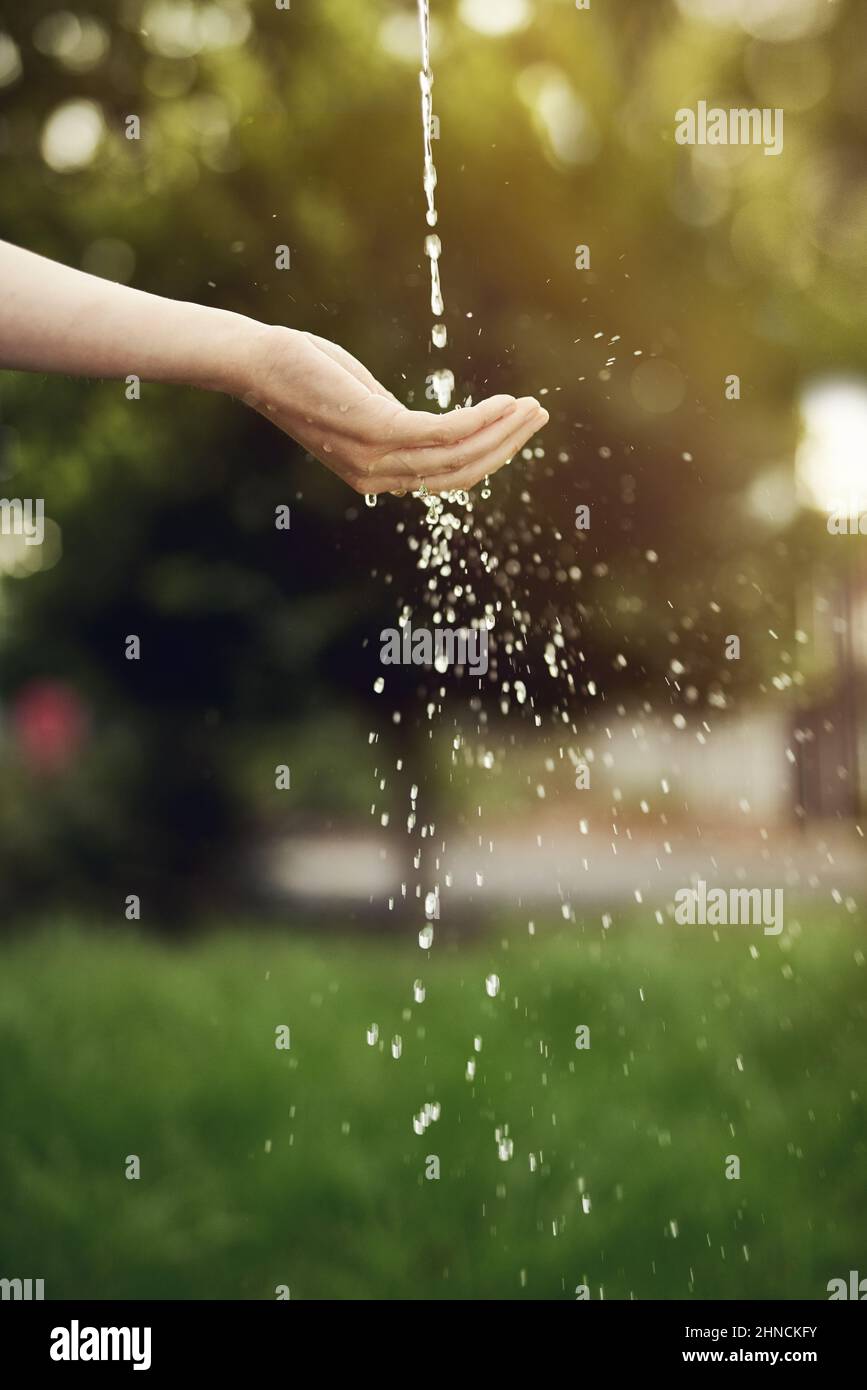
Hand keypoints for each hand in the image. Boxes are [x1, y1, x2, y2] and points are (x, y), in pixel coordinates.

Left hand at [240, 325, 547, 494]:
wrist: (256, 365)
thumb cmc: (304, 374)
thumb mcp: (358, 406)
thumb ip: (395, 421)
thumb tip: (431, 425)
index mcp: (375, 476)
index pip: (446, 479)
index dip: (490, 456)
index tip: (518, 426)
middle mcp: (377, 478)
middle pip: (461, 474)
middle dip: (507, 446)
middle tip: (539, 416)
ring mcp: (376, 459)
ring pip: (459, 456)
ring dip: (503, 431)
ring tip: (531, 406)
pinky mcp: (376, 430)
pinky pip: (443, 432)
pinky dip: (479, 419)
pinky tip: (501, 401)